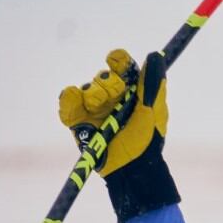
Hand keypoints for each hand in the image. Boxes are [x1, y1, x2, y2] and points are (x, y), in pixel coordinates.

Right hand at [59, 49, 168, 175]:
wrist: (132, 167)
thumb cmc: (147, 140)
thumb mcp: (155, 111)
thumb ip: (154, 84)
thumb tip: (155, 55)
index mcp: (130, 91)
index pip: (121, 66)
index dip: (118, 60)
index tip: (117, 62)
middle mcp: (111, 96)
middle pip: (103, 76)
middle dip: (109, 84)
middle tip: (116, 95)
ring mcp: (92, 108)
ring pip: (86, 87)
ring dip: (94, 93)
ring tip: (99, 106)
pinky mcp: (77, 120)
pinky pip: (67, 101)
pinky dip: (70, 98)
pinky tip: (78, 101)